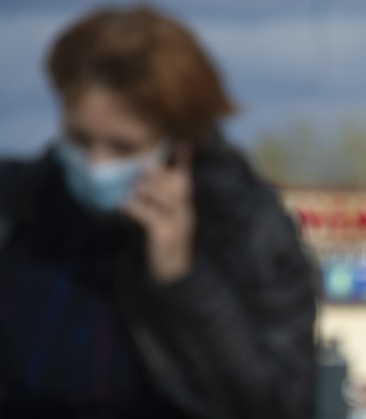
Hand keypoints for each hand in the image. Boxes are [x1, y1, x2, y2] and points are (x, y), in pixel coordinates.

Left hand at [123, 143, 195, 283]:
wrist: (172, 273)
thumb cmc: (164, 243)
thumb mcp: (164, 220)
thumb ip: (156, 202)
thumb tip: (138, 183)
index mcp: (185, 207)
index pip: (186, 180)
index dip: (184, 161)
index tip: (183, 142)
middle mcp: (185, 213)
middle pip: (175, 185)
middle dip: (158, 176)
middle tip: (142, 172)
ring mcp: (177, 223)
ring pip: (163, 198)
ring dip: (145, 191)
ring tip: (132, 190)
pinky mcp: (164, 234)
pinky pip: (149, 215)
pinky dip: (134, 208)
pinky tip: (123, 206)